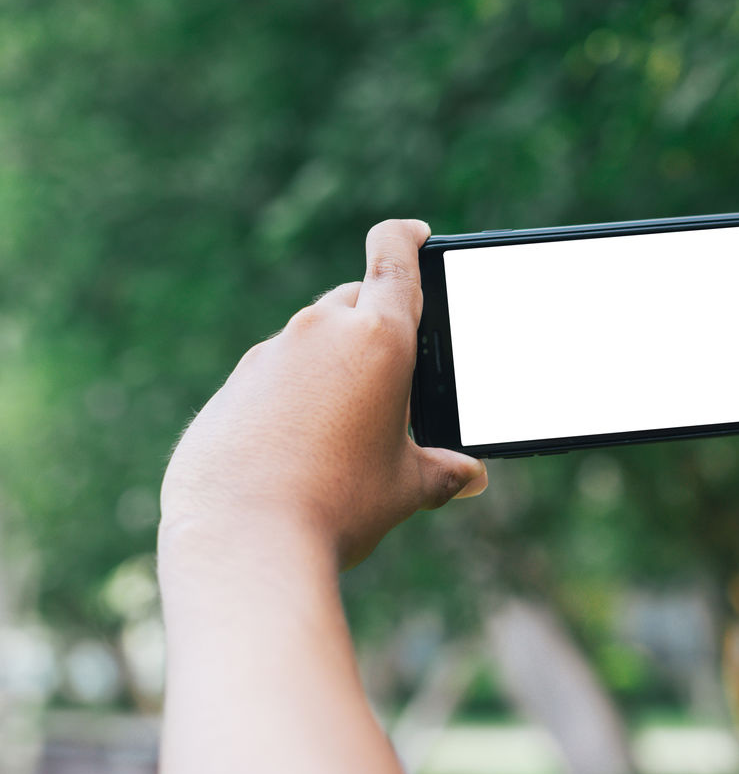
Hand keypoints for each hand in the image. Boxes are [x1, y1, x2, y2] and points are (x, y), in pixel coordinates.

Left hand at [160, 219, 486, 568]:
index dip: (407, 236)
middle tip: (394, 370)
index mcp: (378, 338)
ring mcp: (269, 357)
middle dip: (375, 320)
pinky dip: (292, 392)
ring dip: (331, 362)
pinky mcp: (233, 388)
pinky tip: (299, 445)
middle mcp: (319, 331)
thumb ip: (443, 472)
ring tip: (347, 423)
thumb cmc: (338, 505)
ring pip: (310, 339)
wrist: (240, 539)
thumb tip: (470, 479)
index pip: (393, 256)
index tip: (417, 234)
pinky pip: (273, 374)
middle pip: (352, 299)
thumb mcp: (407, 488)